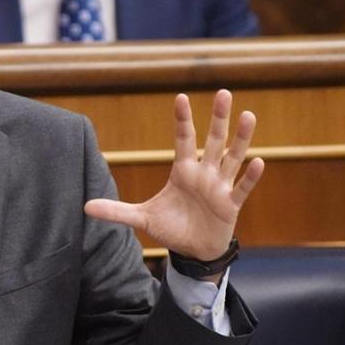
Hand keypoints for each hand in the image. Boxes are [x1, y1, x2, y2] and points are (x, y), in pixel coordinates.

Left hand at [84, 91, 264, 275]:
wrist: (193, 251)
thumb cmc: (172, 229)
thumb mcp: (141, 219)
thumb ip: (117, 211)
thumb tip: (85, 207)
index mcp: (183, 171)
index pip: (182, 140)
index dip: (182, 120)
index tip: (181, 97)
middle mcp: (204, 173)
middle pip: (213, 140)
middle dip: (218, 118)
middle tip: (224, 93)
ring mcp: (219, 187)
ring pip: (232, 157)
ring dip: (240, 138)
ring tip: (247, 116)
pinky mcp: (231, 205)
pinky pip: (242, 188)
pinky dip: (250, 177)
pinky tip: (259, 161)